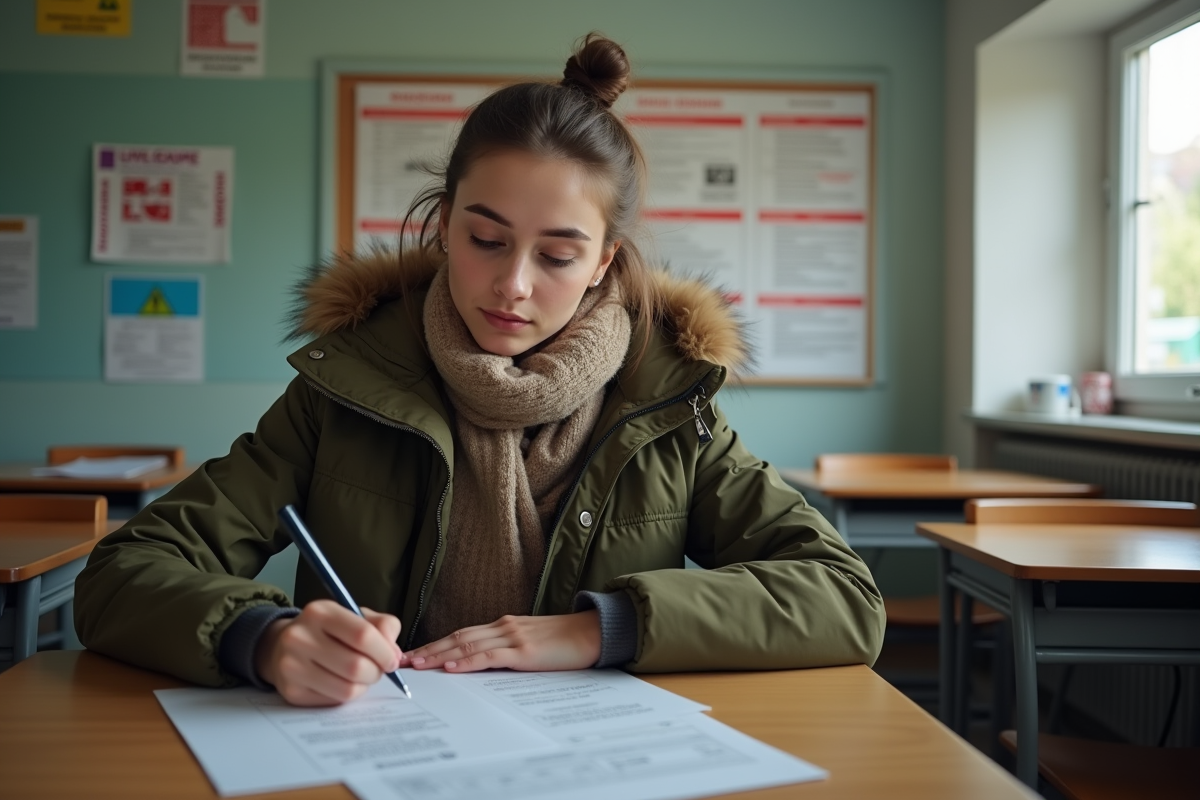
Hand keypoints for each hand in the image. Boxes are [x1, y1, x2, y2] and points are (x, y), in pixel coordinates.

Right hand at [254, 600, 402, 705]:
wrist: (282, 645)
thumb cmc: (329, 631)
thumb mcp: (355, 616)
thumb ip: (383, 626)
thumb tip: (394, 654)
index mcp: (320, 612)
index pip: (362, 635)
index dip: (384, 652)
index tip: (392, 660)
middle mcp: (300, 637)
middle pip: (356, 666)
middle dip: (376, 672)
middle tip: (377, 670)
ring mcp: (291, 666)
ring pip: (347, 689)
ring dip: (363, 686)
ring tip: (361, 677)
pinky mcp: (291, 691)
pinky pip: (333, 701)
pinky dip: (346, 695)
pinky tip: (341, 683)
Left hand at [407, 611, 600, 672]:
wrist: (593, 633)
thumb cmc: (566, 641)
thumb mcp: (532, 642)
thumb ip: (508, 648)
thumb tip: (484, 662)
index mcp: (504, 625)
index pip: (462, 633)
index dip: (437, 643)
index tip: (415, 653)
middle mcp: (503, 627)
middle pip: (457, 636)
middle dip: (429, 649)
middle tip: (403, 660)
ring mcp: (513, 637)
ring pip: (467, 644)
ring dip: (439, 655)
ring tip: (418, 664)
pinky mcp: (524, 651)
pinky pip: (489, 656)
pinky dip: (467, 661)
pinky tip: (451, 666)